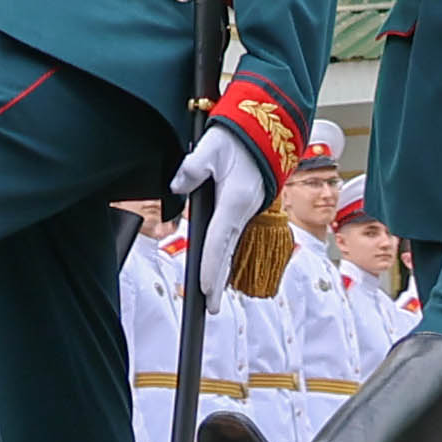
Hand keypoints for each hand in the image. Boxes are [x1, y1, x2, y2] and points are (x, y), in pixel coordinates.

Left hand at [164, 123, 271, 286]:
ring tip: (213, 298)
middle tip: (212, 309)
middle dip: (219, 282)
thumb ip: (193, 167)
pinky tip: (220, 270)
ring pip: (231, 247)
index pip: (220, 240)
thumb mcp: (212, 147)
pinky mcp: (243, 209)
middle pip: (228, 253)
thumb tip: (177, 185)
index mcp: (235, 200)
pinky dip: (226, 256)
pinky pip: (233, 238)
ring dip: (223, 272)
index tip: (205, 287)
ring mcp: (246, 212)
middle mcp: (243, 211)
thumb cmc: (237, 139)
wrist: (264, 132)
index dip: (212, 265)